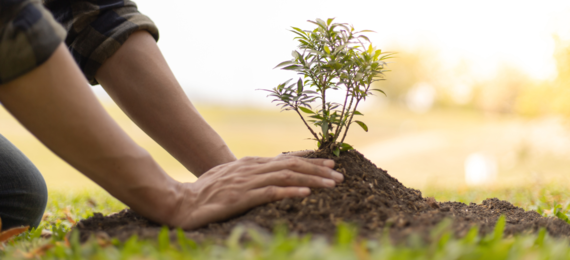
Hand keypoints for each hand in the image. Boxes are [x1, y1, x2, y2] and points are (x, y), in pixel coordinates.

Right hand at [167, 155, 342, 229]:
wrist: (181, 202)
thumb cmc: (205, 192)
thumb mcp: (230, 178)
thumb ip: (249, 175)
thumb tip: (269, 176)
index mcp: (250, 164)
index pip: (286, 160)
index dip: (310, 162)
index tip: (330, 164)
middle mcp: (252, 169)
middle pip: (292, 165)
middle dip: (319, 170)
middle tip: (340, 175)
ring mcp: (247, 182)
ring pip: (287, 176)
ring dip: (312, 179)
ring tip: (333, 184)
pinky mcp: (241, 198)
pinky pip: (270, 193)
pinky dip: (290, 191)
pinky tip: (306, 193)